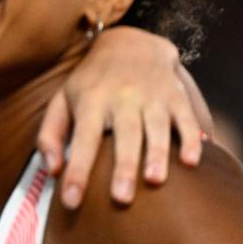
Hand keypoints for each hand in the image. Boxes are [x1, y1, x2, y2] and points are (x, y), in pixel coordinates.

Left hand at [38, 26, 211, 208]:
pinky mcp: (176, 95)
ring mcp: (152, 95)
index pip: (81, 140)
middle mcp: (122, 98)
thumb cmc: (89, 84)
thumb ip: (50, 137)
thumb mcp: (61, 102)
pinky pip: (186, 117)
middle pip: (124, 135)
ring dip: (157, 154)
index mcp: (90, 102)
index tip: (70, 201)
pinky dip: (191, 138)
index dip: (76, 171)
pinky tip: (192, 161)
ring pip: (157, 127)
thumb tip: (53, 172)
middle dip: (123, 167)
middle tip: (121, 199)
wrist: (131, 42)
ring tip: (155, 181)